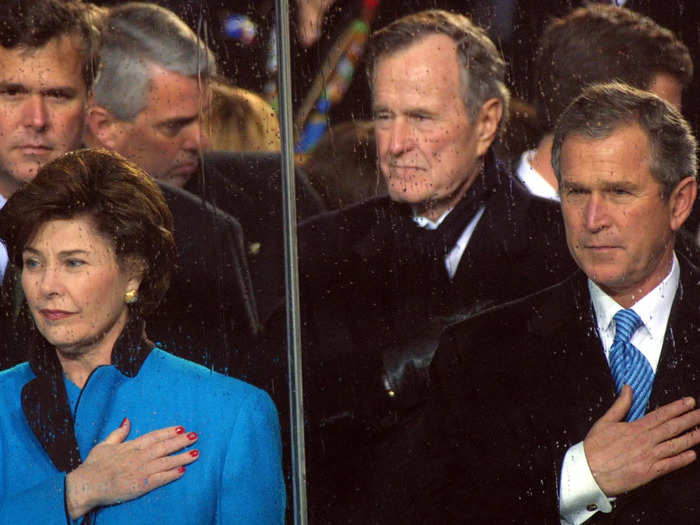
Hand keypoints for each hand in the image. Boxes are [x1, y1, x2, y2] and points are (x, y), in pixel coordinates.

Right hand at [65, 418, 199, 518]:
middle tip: (195, 436)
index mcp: (131, 446)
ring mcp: (140, 471)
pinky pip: (160, 479)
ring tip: (196, 453)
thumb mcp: (104, 445)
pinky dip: (172, 474)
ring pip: (166, 462)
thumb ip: (119, 433)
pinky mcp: (140, 485)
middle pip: (164, 447)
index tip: (181, 428)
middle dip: (181, 441)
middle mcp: (138, 456)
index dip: (169, 432)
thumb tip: (127, 420)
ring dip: (182, 457)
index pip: (154, 436)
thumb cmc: (93, 466)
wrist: (85, 486)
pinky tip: (183, 470)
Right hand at [584, 385, 699, 495]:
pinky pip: (670, 465)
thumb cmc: (595, 447)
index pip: (661, 415)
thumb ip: (620, 405)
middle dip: (689, 419)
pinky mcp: (649, 472)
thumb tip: (628, 388)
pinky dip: (682, 460)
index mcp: (635, 428)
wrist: (589, 471)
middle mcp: (645, 441)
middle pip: (672, 428)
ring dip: (691, 438)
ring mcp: (649, 457)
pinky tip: (692, 455)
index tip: (690, 402)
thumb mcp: (605, 421)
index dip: (677, 408)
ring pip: (675, 445)